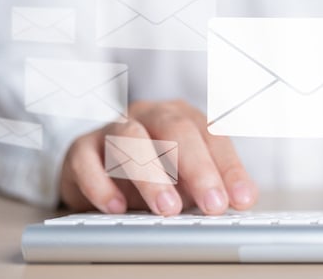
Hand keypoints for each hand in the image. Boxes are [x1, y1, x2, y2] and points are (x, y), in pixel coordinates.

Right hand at [60, 100, 257, 215]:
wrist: (97, 164)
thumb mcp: (185, 175)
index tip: (241, 198)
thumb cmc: (151, 167)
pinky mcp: (81, 148)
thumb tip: (241, 198)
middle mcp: (150, 114)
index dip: (229, 167)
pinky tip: (116, 207)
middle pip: (176, 130)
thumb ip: (211, 183)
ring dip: (151, 175)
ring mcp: (113, 127)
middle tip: (212, 203)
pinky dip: (102, 184)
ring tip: (167, 208)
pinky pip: (87, 160)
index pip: (212, 136)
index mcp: (183, 117)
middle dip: (198, 169)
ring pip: (131, 138)